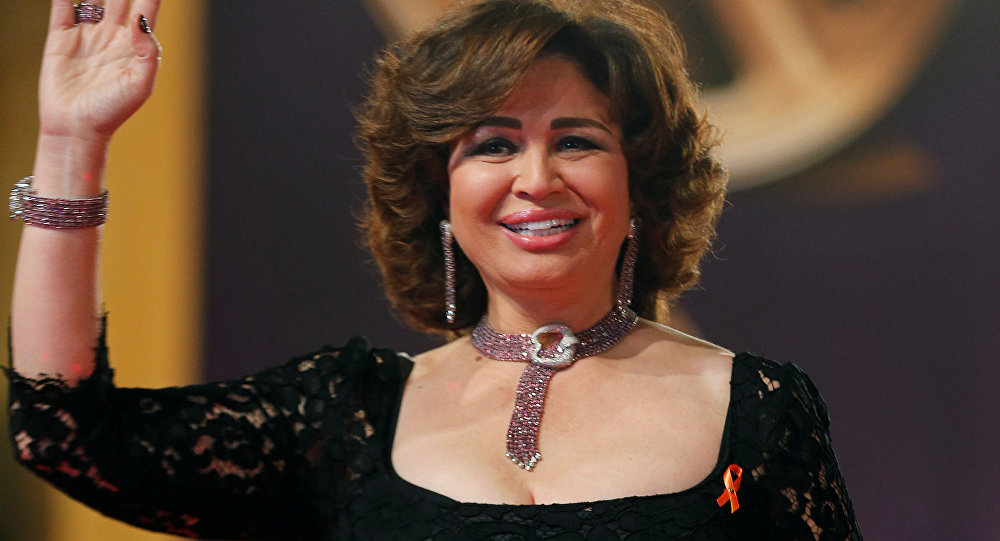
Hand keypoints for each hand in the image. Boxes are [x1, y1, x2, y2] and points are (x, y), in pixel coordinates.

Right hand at [38, 0, 161, 144]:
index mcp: (136, 45)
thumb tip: (141, 20)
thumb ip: (147, 52)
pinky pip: (63, 5)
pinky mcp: (60, 37)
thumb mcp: (140, 85)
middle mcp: (113, 35)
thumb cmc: (112, 112)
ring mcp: (87, 34)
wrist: (76, 128)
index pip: (146, 6)